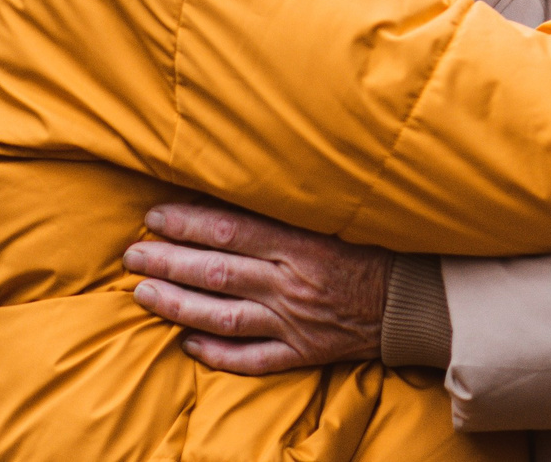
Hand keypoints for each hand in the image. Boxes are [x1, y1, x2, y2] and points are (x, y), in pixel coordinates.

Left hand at [124, 201, 390, 373]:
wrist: (417, 299)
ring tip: (144, 294)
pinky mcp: (304, 352)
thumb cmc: (377, 248)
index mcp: (301, 243)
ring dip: (179, 305)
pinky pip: (253, 359)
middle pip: (217, 272)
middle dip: (168, 262)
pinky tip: (188, 344)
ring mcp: (296, 322)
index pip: (230, 231)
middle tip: (132, 254)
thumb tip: (238, 191)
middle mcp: (293, 284)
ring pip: (224, 316)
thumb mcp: (336, 217)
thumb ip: (290, 209)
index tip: (155, 216)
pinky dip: (218, 354)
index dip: (187, 223)